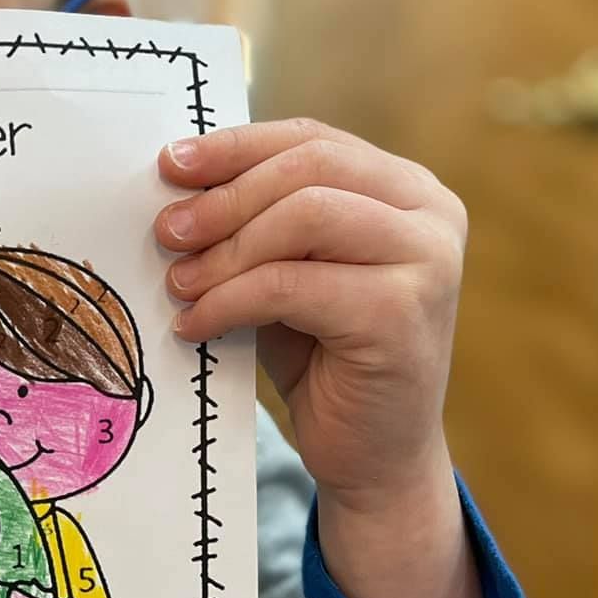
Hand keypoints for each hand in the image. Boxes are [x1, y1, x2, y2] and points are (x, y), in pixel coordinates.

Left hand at [157, 121, 465, 505]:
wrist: (373, 456)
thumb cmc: (324, 359)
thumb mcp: (290, 272)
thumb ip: (259, 222)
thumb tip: (178, 185)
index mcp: (408, 190)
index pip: (312, 140)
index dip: (236, 147)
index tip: (170, 164)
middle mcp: (431, 214)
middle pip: (309, 168)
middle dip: (225, 197)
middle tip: (167, 232)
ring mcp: (426, 261)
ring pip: (303, 217)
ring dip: (225, 250)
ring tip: (179, 284)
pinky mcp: (400, 313)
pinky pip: (290, 284)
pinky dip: (229, 301)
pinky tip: (195, 324)